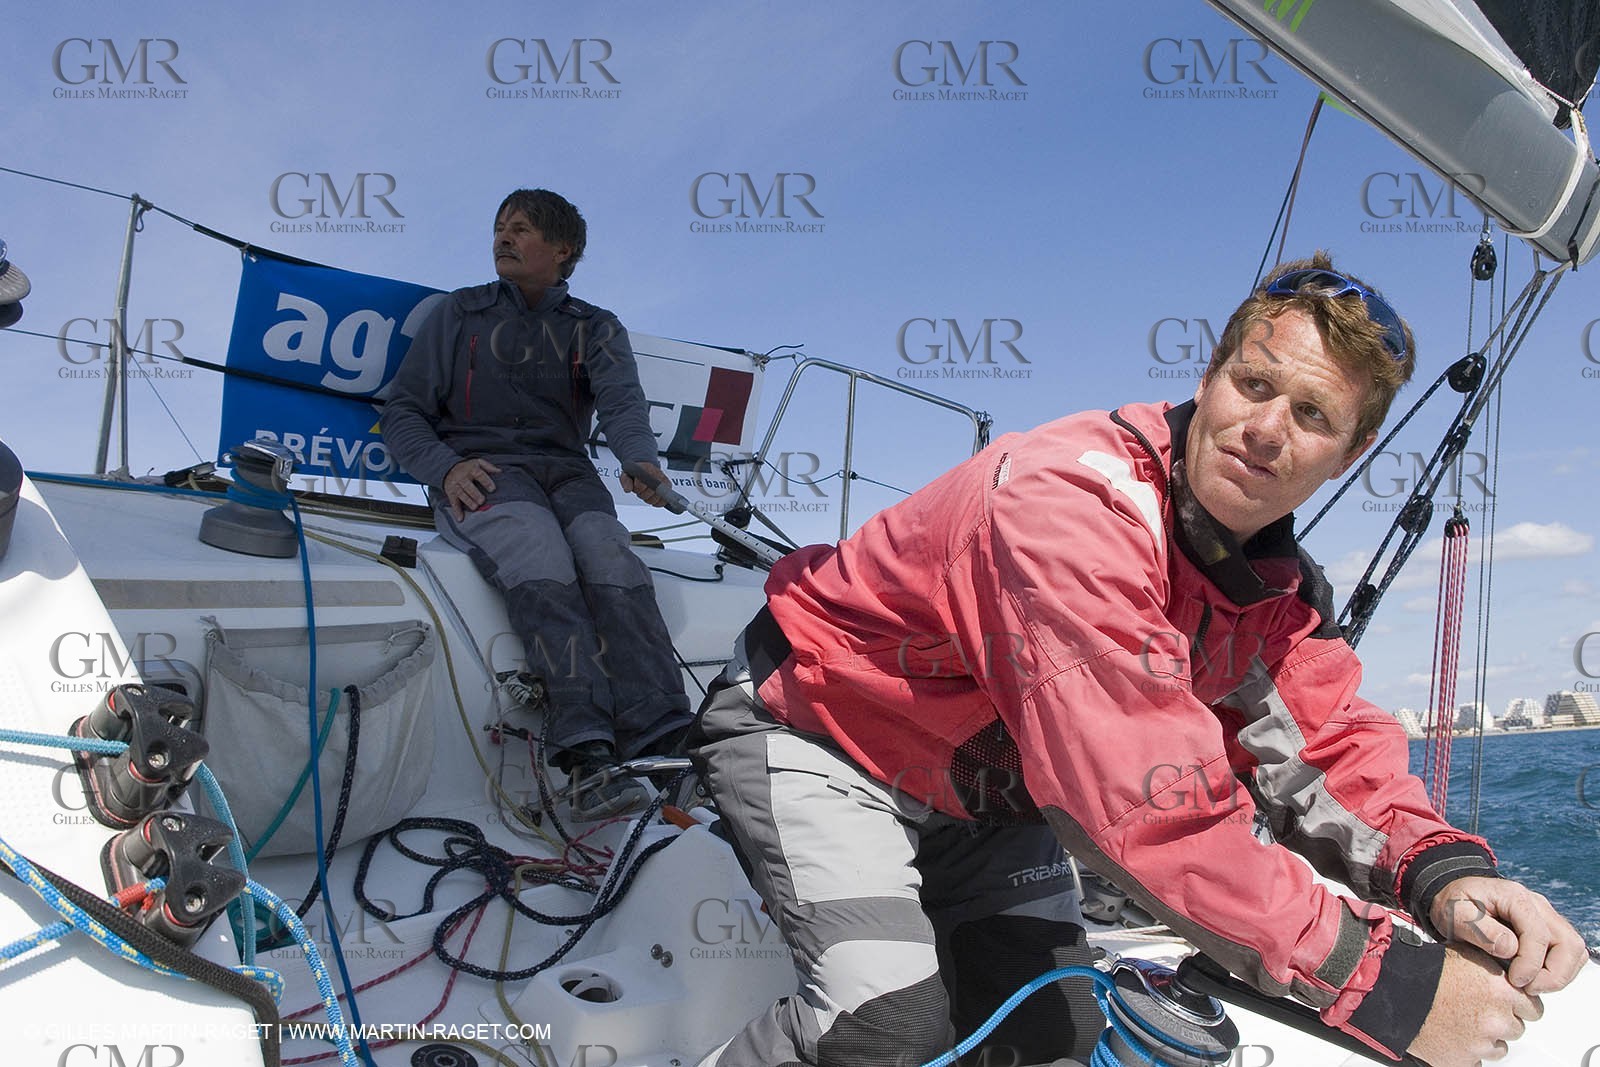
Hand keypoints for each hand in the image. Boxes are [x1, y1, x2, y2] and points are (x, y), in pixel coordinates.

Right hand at [442, 458, 499, 521]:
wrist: (448, 468)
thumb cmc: (467, 467)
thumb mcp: (478, 462)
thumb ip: (489, 466)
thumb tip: (500, 471)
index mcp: (471, 469)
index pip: (479, 474)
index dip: (486, 481)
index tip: (492, 489)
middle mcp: (462, 477)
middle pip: (468, 485)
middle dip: (474, 493)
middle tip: (482, 500)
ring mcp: (455, 485)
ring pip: (460, 494)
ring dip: (467, 501)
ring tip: (474, 507)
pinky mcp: (450, 493)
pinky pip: (453, 502)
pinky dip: (456, 511)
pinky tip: (460, 518)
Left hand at [620, 460, 670, 508]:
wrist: (644, 468)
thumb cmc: (635, 472)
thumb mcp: (626, 474)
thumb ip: (625, 481)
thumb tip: (627, 490)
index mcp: (647, 468)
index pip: (641, 484)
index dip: (637, 489)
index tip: (635, 487)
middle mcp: (658, 473)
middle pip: (650, 492)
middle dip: (643, 494)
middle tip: (640, 491)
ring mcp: (664, 480)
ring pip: (657, 498)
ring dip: (649, 499)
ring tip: (646, 493)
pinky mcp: (668, 486)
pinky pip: (664, 500)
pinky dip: (657, 503)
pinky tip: (652, 499)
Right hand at [1407, 943, 1542, 1066]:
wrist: (1395, 991)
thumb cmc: (1427, 971)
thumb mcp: (1468, 956)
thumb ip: (1498, 971)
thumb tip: (1515, 976)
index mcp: (1502, 991)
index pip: (1533, 1009)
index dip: (1519, 1005)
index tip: (1507, 1004)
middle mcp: (1496, 1019)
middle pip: (1517, 1028)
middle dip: (1501, 1020)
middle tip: (1478, 1010)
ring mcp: (1481, 1043)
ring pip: (1499, 1047)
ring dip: (1486, 1038)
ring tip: (1462, 1022)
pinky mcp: (1465, 1061)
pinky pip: (1477, 1061)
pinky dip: (1468, 1052)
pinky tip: (1454, 1036)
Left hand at [1429, 876, 1588, 993]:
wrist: (1454, 895)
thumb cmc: (1454, 903)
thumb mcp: (1454, 914)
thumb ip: (1479, 930)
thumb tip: (1510, 949)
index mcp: (1515, 897)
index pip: (1538, 934)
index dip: (1530, 964)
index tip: (1515, 981)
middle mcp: (1537, 905)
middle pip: (1568, 942)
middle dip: (1554, 974)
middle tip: (1528, 988)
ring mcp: (1546, 917)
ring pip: (1573, 949)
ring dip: (1559, 974)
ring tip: (1531, 986)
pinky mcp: (1547, 929)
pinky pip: (1568, 953)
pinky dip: (1559, 970)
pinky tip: (1535, 978)